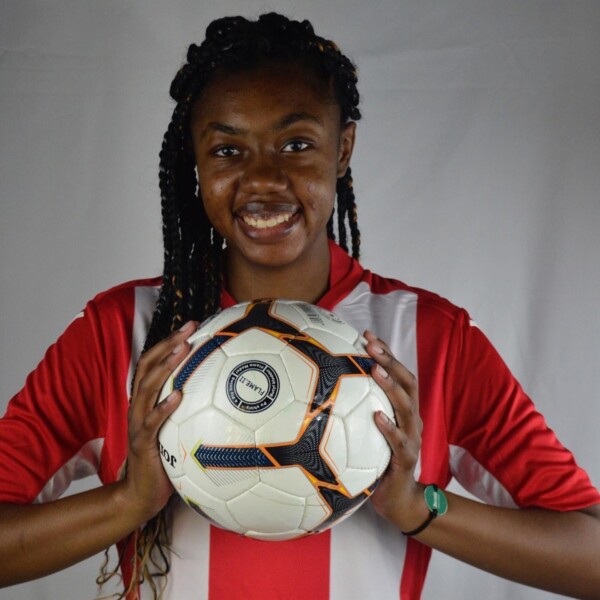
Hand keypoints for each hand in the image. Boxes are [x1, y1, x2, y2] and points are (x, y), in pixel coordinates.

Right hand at [120, 320, 196, 520]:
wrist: (141, 495)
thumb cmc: (163, 459)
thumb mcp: (175, 429)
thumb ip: (187, 409)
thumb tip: (219, 391)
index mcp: (146, 400)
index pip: (152, 363)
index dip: (169, 342)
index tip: (192, 325)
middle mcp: (139, 406)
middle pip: (148, 366)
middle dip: (168, 344)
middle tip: (190, 328)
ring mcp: (138, 423)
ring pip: (147, 387)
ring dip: (166, 366)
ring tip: (183, 349)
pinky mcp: (142, 443)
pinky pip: (152, 422)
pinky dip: (164, 407)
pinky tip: (179, 395)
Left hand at [364, 331, 428, 531]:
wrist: (399, 498)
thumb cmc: (380, 459)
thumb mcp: (372, 430)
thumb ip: (362, 409)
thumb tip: (331, 385)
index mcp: (404, 409)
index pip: (399, 374)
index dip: (387, 353)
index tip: (367, 334)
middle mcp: (412, 419)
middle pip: (407, 383)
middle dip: (390, 361)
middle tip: (371, 344)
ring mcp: (412, 437)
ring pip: (407, 406)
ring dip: (391, 387)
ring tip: (376, 371)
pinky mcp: (406, 458)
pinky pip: (399, 441)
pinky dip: (389, 427)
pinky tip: (377, 416)